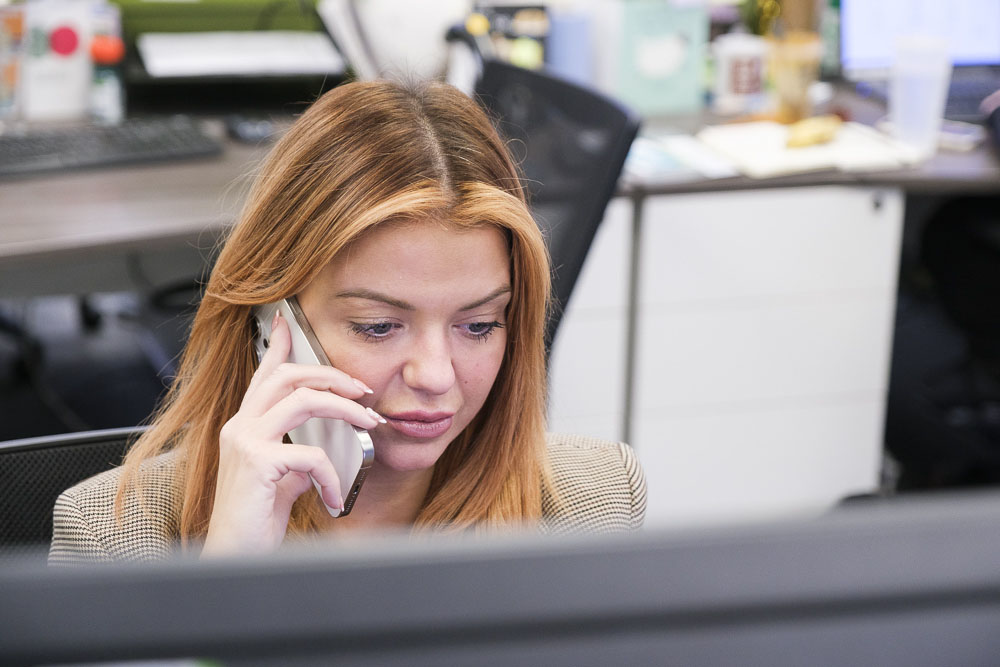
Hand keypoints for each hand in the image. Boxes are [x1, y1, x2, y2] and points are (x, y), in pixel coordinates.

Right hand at [201, 310, 380, 556]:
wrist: (232, 559)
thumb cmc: (256, 521)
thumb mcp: (281, 479)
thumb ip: (297, 455)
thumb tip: (326, 444)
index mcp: (245, 426)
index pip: (264, 375)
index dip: (279, 346)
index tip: (287, 321)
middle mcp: (239, 427)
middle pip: (288, 376)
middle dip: (333, 375)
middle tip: (365, 391)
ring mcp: (245, 443)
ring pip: (303, 400)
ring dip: (345, 409)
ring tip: (370, 426)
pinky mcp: (256, 466)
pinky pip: (310, 454)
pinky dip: (332, 476)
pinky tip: (334, 499)